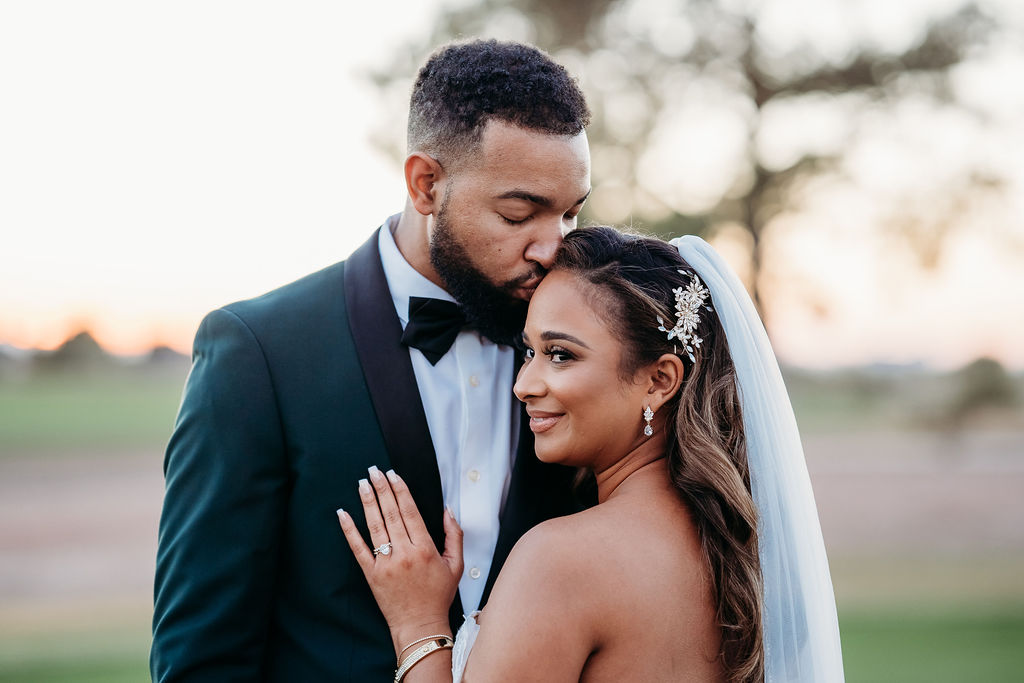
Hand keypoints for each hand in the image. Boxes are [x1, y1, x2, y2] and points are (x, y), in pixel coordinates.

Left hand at [337, 467, 462, 653]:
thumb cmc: (438, 596)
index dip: (401, 490)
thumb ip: (455, 535)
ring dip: (367, 502)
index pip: (410, 512)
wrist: (420, 625)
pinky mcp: (371, 574)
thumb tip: (448, 510)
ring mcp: (386, 564)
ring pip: (375, 526)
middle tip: (374, 470)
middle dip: (382, 489)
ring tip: (362, 483)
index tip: (394, 474)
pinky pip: (358, 548)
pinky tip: (343, 513)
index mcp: (425, 549)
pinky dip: (349, 530)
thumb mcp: (456, 565)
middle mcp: (404, 554)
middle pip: (391, 513)